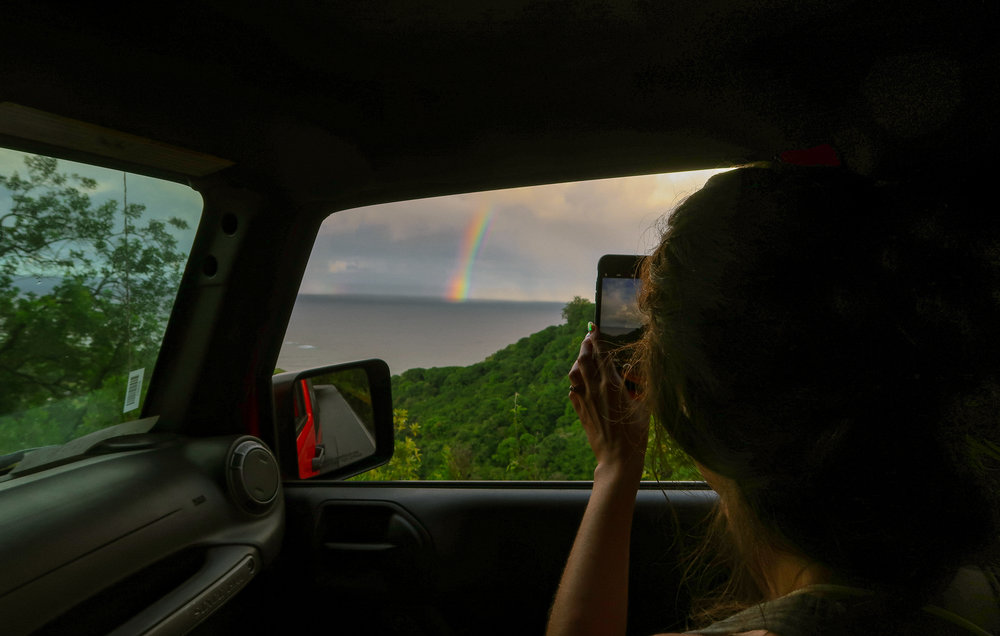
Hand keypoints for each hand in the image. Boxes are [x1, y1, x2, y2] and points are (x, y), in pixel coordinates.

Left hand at [568, 324, 649, 481]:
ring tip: (583, 355)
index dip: (596, 338)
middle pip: (584, 359)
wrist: (617, 458)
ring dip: (578, 361)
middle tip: (588, 336)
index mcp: (612, 384)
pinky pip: (573, 390)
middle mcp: (594, 388)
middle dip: (586, 345)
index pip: (601, 354)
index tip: (594, 327)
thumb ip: (638, 386)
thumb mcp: (644, 405)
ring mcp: (584, 400)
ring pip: (575, 373)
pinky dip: (575, 381)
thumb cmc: (636, 433)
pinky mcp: (580, 411)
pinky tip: (579, 380)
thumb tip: (632, 372)